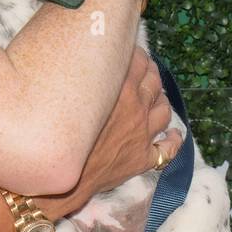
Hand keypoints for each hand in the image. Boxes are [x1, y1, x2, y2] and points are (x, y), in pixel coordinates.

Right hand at [34, 46, 183, 220]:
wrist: (62, 178)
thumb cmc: (58, 136)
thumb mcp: (70, 97)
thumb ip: (85, 79)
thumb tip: (88, 65)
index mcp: (121, 91)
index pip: (139, 63)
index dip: (138, 55)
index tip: (132, 53)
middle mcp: (137, 110)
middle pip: (154, 83)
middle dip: (151, 73)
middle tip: (145, 70)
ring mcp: (143, 135)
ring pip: (164, 110)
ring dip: (162, 100)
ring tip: (156, 97)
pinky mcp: (143, 158)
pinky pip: (167, 149)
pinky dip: (173, 140)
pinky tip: (172, 134)